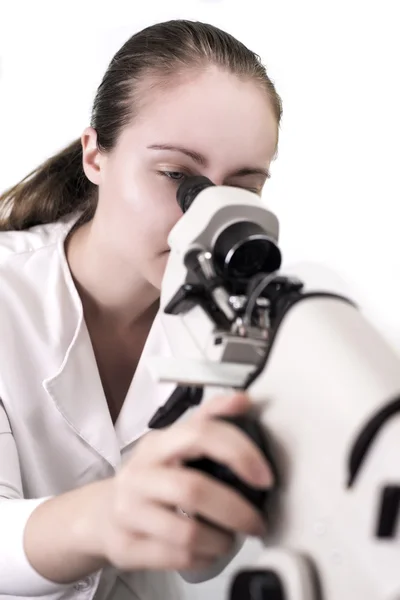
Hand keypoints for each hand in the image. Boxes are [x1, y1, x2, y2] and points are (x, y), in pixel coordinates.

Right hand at [90, 393, 272, 571]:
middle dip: (235, 510)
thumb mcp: (174, 444)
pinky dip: (204, 558)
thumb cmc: (151, 477)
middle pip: (193, 490)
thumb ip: (209, 421)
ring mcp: (129, 512)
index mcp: (157, 444)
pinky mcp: (127, 547)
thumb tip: (243, 400)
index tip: (265, 476)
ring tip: (230, 538)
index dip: (238, 451)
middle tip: (257, 521)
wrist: (103, 514)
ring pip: (188, 533)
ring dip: (222, 540)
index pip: (199, 434)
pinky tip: (209, 551)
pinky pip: (177, 559)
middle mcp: (139, 475)